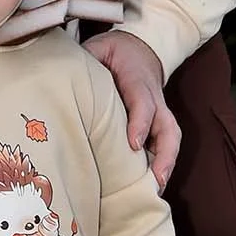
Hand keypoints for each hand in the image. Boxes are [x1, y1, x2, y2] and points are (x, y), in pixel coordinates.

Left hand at [83, 29, 181, 189]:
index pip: (143, 103)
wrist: (140, 49)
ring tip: (156, 189)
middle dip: (165, 154)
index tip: (132, 143)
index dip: (140, 123)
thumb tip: (64, 72)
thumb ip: (87, 58)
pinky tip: (151, 185)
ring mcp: (159, 112)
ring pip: (171, 138)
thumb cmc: (115, 52)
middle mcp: (154, 99)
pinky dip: (162, 164)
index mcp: (138, 81)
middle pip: (168, 128)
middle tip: (156, 178)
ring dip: (167, 164)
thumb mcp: (99, 47)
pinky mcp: (158, 123)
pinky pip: (166, 144)